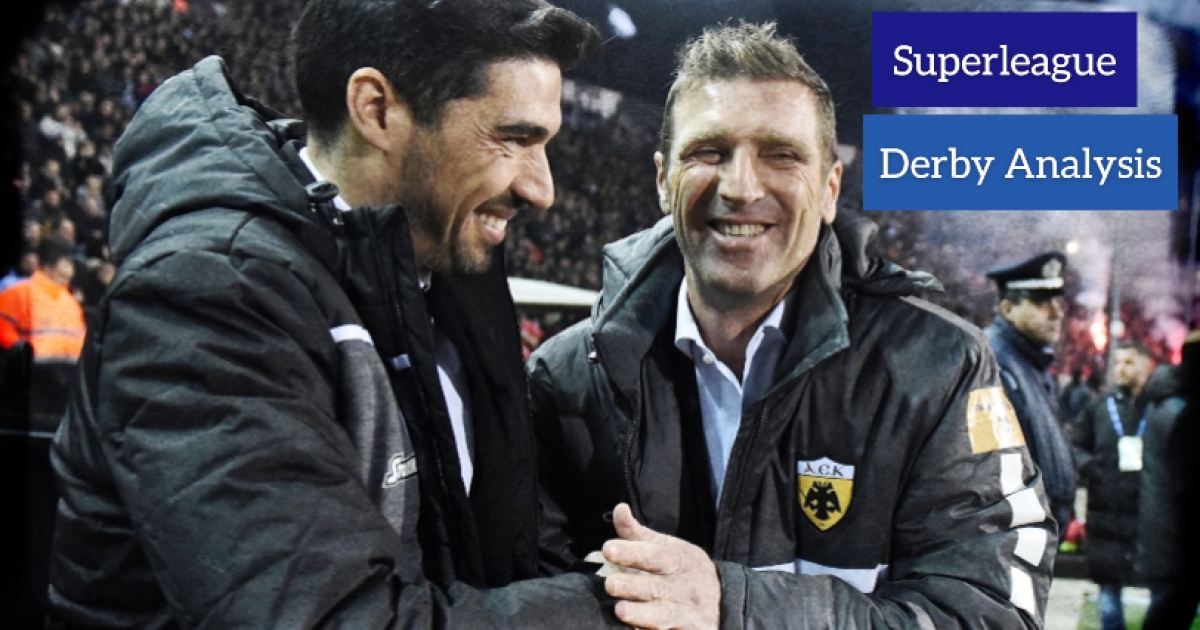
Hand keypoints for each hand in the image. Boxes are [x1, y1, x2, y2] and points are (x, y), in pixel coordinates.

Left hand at [602, 503, 719, 629]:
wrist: (726, 602)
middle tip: (611, 584)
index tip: (608, 549)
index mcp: (676, 560)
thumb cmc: (686, 571)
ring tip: (621, 611)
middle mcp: (680, 587)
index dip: (631, 552)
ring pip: (664, 615)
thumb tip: (619, 509)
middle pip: (656, 587)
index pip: (653, 555)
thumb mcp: (669, 548)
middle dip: (633, 586)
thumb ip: (639, 533)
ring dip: (642, 614)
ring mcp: (685, 613)